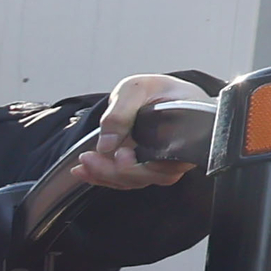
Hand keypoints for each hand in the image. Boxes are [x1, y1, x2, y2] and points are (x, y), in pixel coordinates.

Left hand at [79, 75, 201, 189]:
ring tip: (83, 162)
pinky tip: (85, 170)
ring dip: (105, 176)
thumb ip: (121, 112)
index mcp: (188, 131)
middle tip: (88, 158)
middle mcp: (180, 153)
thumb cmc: (154, 89)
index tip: (120, 154)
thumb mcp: (136, 89)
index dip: (143, 165)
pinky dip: (104, 177)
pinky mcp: (147, 168)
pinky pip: (127, 180)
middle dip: (114, 171)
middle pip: (149, 175)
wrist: (156, 93)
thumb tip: (106, 146)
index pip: (170, 161)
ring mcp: (164, 164)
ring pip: (136, 181)